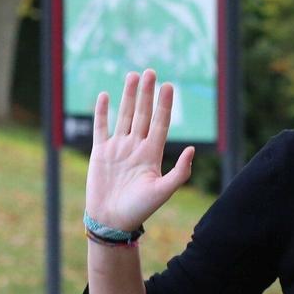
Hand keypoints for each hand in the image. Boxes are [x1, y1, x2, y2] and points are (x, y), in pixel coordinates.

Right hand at [86, 69, 194, 232]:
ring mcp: (118, 148)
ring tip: (133, 76)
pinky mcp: (101, 152)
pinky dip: (102, 112)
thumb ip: (179, 172)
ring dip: (128, 96)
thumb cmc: (139, 209)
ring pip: (124, 116)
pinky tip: (105, 96)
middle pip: (142, 114)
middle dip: (146, 93)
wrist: (112, 221)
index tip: (169, 86)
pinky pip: (101, 127)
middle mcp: (136, 147)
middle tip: (150, 72)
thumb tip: (192, 149)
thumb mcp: (163, 191)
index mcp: (152, 154)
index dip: (165, 105)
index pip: (160, 123)